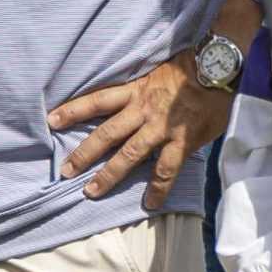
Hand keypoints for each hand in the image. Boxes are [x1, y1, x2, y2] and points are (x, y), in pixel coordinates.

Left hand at [51, 59, 232, 209]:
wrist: (220, 68)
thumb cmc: (191, 69)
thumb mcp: (158, 73)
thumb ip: (143, 91)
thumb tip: (130, 105)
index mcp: (136, 90)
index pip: (97, 100)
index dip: (73, 110)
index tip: (51, 120)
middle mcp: (143, 109)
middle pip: (106, 133)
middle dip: (84, 153)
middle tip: (65, 170)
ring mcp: (161, 127)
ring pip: (129, 155)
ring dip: (108, 175)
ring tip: (91, 192)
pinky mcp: (181, 141)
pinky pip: (166, 169)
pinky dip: (158, 188)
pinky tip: (150, 203)